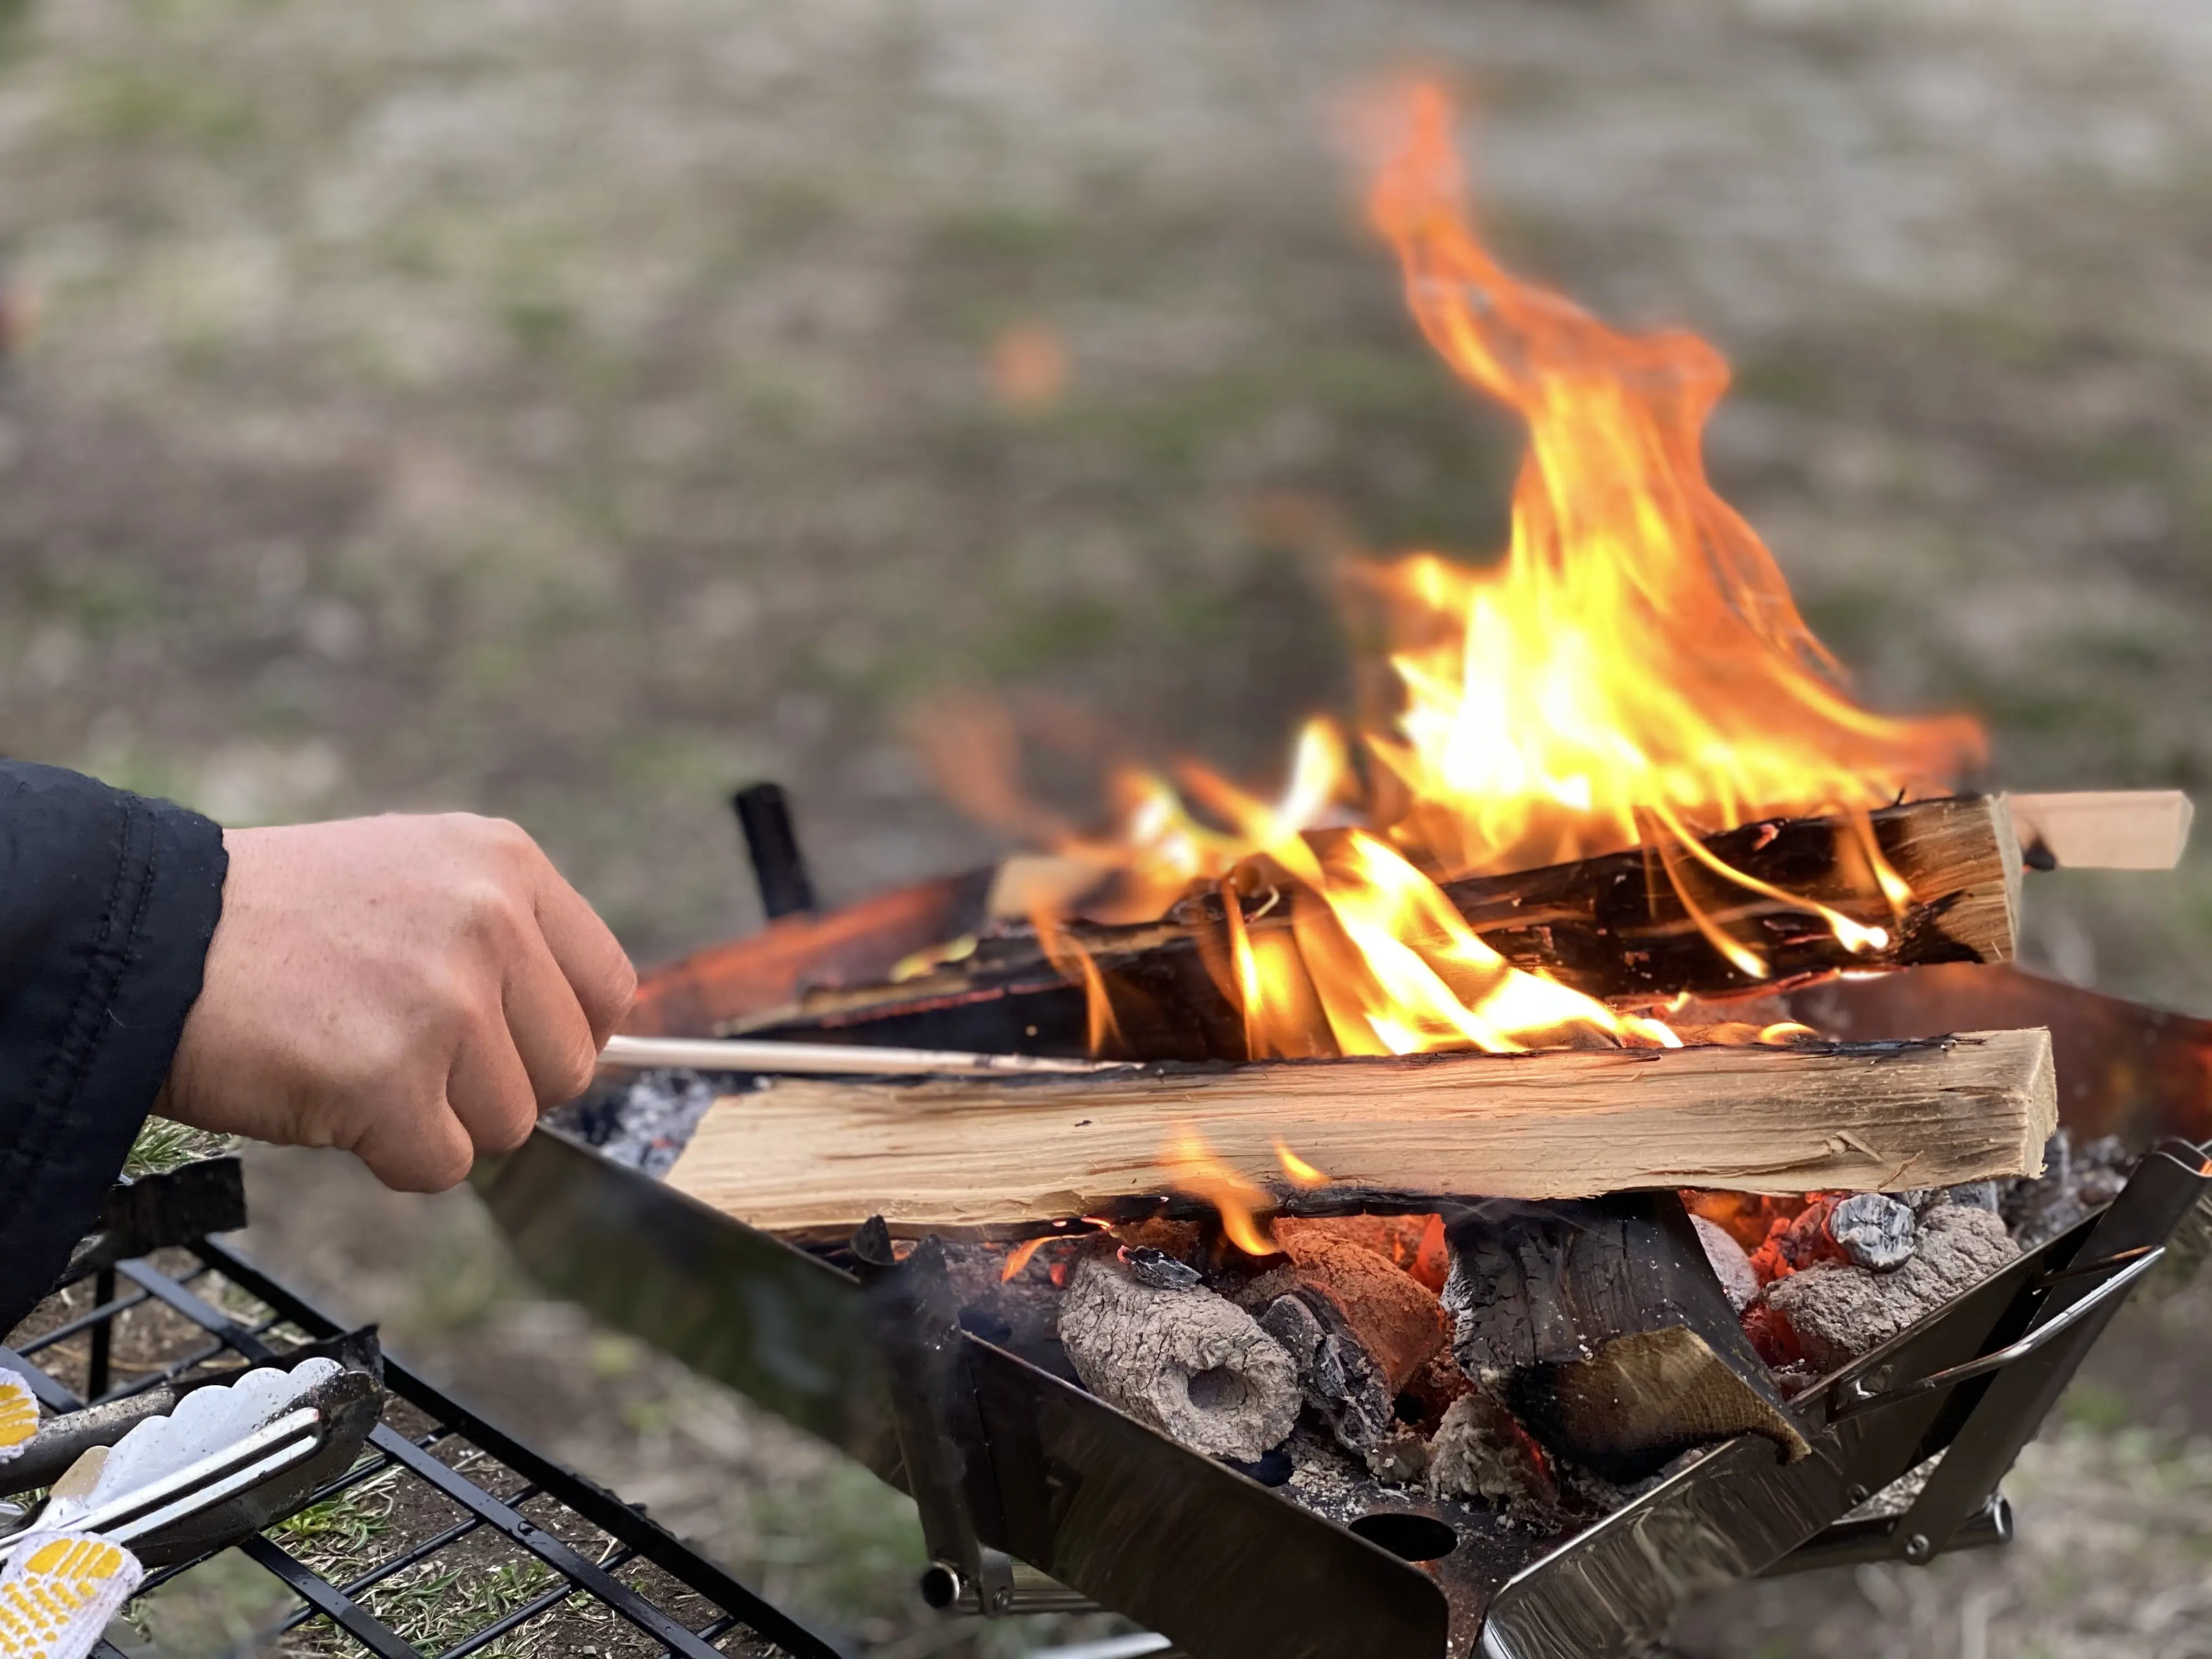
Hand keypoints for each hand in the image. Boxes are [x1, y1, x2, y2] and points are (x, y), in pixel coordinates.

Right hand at [157, 814, 636, 1190]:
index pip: (607, 989)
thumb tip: (585, 1032)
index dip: (559, 1034)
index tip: (508, 1044)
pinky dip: (390, 1155)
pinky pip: (440, 1164)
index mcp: (505, 863)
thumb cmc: (277, 920)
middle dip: (498, 1084)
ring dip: (438, 1118)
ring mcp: (446, 1000)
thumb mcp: (416, 878)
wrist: (149, 940)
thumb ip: (506, 939)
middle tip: (412, 1056)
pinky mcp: (392, 1078)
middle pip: (566, 1067)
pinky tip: (336, 1096)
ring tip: (361, 1060)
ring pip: (508, 1124)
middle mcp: (490, 920)